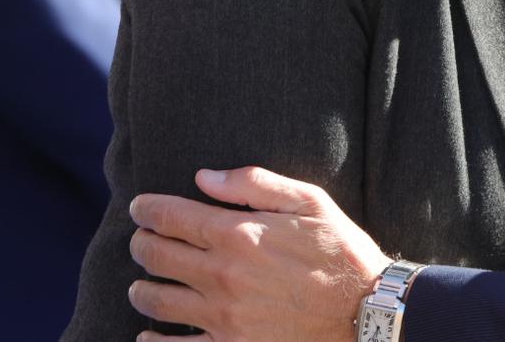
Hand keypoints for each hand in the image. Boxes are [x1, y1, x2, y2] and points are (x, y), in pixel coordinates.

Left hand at [127, 167, 389, 341]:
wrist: (365, 311)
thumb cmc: (340, 251)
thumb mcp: (310, 202)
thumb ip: (254, 184)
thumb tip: (204, 177)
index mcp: (239, 235)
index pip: (171, 217)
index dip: (146, 209)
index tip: (139, 207)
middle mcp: (222, 276)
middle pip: (156, 256)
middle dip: (141, 243)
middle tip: (141, 239)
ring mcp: (223, 317)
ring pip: (157, 300)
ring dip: (141, 288)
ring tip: (142, 283)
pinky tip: (148, 335)